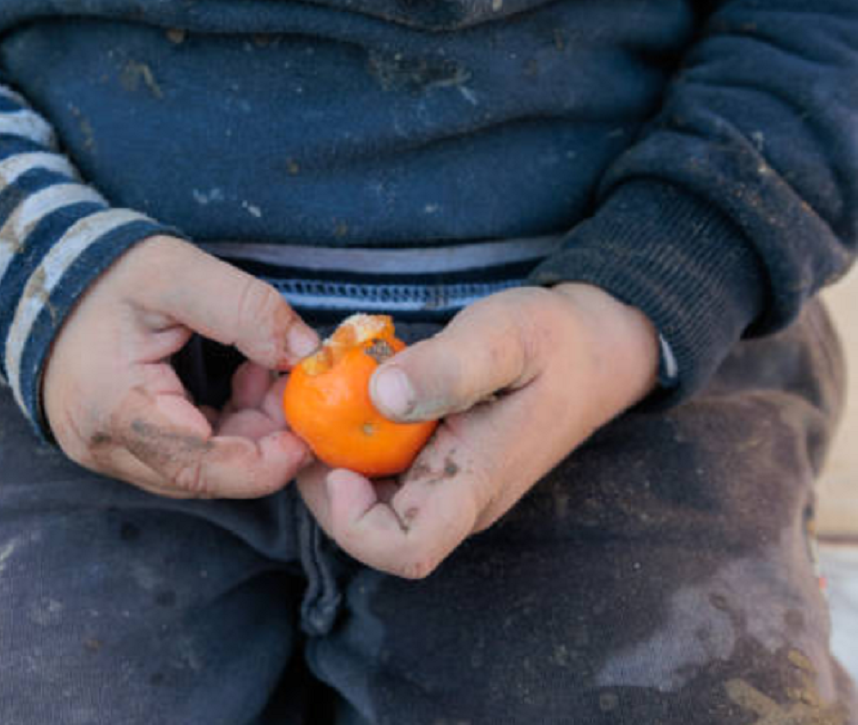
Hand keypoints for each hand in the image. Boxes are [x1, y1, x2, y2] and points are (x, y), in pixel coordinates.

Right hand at [43, 236, 318, 498]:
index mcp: (113, 408)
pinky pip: (184, 457)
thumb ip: (245, 309)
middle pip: (202, 475)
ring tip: (263, 376)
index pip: (197, 464)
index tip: (305, 436)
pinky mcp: (118, 448)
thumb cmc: (105, 275)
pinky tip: (239, 386)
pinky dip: (223, 431)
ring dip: (245, 435)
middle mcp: (104, 447)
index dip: (261, 463)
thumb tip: (305, 354)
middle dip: (262, 441)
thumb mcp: (176, 272)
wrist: (42, 278)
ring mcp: (108, 453)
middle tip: (291, 389)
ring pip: (197, 471)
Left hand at [296, 282, 659, 577]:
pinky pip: (374, 468)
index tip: (337, 463)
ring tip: (307, 394)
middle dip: (319, 479)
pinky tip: (335, 390)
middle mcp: (452, 498)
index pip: (406, 552)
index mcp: (473, 484)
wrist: (593, 347)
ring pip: (362, 498)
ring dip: (325, 455)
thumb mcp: (506, 336)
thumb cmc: (556, 340)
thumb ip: (450, 368)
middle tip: (295, 412)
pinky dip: (345, 437)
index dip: (354, 523)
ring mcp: (440, 483)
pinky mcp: (431, 462)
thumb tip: (383, 395)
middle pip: (365, 529)